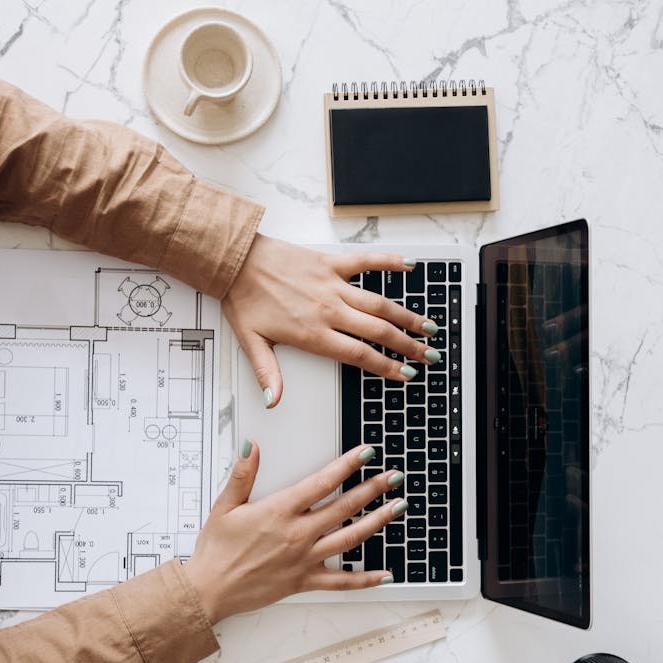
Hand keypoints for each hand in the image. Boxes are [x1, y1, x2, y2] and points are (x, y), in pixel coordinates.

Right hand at [183, 443, 405, 620]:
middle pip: (344, 508)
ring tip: (398, 508)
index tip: (366, 453)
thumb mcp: (225, 506)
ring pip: (350, 539)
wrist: (209, 590)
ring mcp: (304, 559)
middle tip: (394, 476)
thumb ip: (242, 474)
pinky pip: (341, 581)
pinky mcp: (304, 581)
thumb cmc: (216, 550)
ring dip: (377, 522)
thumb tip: (252, 446)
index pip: (321, 482)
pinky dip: (366, 578)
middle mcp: (297, 534)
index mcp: (279, 511)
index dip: (347, 465)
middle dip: (373, 489)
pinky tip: (386, 574)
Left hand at [222, 234, 439, 406]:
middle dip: (407, 346)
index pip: (360, 355)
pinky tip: (410, 265)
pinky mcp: (330, 262)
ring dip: (407, 316)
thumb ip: (268, 374)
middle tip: (428, 355)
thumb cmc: (242, 299)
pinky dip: (389, 261)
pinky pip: (366, 261)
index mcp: (313, 333)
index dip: (387, 367)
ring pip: (380, 302)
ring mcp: (332, 284)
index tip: (406, 374)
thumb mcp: (251, 343)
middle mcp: (329, 310)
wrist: (234, 260)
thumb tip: (273, 401)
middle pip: (378, 331)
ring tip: (428, 326)